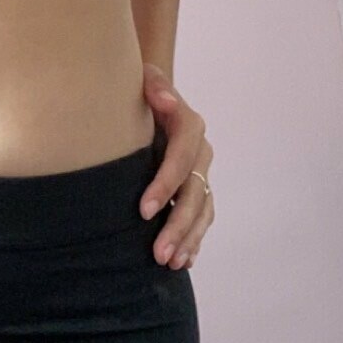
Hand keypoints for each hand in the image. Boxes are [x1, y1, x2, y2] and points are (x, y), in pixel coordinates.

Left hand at [138, 63, 213, 269]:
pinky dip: (194, 238)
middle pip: (195, 192)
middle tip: (159, 253)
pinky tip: (184, 260)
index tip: (143, 210)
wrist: (150, 96)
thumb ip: (154, 85)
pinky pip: (201, 216)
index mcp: (189, 126)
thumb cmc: (140, 90)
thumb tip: (165, 99)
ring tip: (170, 262)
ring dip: (188, 237)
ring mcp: (201, 172)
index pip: (181, 158)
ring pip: (202, 209)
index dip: (166, 184)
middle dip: (178, 224)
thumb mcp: (145, 79)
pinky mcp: (196, 187)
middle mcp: (201, 152)